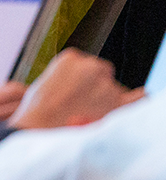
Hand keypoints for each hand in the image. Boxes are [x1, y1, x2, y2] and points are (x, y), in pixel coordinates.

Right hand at [10, 49, 143, 129]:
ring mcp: (106, 83)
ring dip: (105, 98)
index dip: (80, 78)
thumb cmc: (39, 107)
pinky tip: (140, 96)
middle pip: (102, 72)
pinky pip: (136, 98)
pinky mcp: (115, 102)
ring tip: (84, 113)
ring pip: (113, 88)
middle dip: (96, 85)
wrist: (42, 122)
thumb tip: (77, 86)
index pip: (85, 64)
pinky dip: (138, 98)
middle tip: (80, 101)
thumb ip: (67, 78)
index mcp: (71, 57)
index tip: (73, 90)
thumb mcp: (45, 82)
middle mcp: (92, 66)